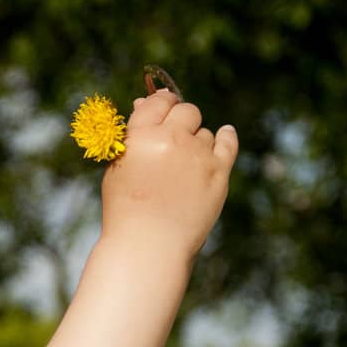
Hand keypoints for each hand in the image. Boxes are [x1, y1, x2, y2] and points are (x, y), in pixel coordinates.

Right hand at [100, 88, 238, 259]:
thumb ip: (134, 134)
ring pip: (205, 133)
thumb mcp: (119, 166)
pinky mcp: (219, 172)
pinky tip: (225, 135)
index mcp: (141, 136)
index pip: (158, 102)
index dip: (162, 103)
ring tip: (182, 171)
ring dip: (196, 143)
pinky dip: (226, 137)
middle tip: (175, 139)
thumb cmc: (126, 209)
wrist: (148, 246)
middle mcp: (171, 139)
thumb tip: (145, 101)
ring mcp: (198, 155)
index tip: (165, 109)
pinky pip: (227, 143)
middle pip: (187, 111)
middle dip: (182, 120)